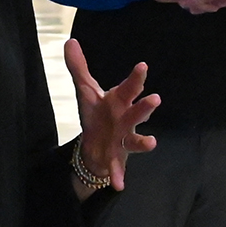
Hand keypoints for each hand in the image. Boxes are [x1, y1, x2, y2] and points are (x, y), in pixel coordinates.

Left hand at [65, 41, 159, 193]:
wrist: (98, 144)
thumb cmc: (98, 113)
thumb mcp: (86, 91)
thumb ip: (79, 68)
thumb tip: (69, 41)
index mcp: (119, 101)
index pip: (129, 87)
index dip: (136, 77)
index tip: (142, 66)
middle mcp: (126, 119)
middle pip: (138, 112)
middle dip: (146, 107)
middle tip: (155, 99)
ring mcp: (124, 140)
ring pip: (136, 140)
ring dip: (144, 142)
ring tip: (152, 142)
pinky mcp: (117, 159)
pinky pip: (119, 168)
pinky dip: (118, 176)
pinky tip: (118, 185)